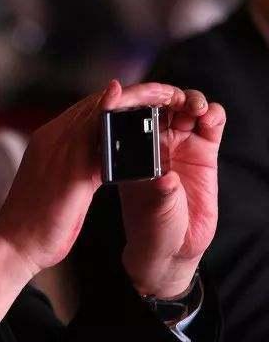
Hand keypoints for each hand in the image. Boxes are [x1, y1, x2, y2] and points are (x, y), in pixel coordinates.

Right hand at [0, 80, 178, 319]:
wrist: (13, 245)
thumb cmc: (32, 220)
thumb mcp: (55, 183)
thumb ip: (73, 164)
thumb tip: (98, 158)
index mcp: (47, 141)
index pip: (86, 110)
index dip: (115, 102)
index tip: (142, 102)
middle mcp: (50, 139)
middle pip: (93, 105)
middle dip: (130, 95)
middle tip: (162, 93)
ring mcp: (57, 152)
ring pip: (97, 113)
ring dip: (132, 102)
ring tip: (162, 97)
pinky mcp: (68, 171)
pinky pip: (95, 137)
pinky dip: (115, 119)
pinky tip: (136, 111)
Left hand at [119, 89, 225, 297]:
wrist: (175, 246)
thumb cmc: (152, 227)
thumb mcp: (151, 209)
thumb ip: (159, 191)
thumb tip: (166, 178)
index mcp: (129, 150)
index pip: (129, 116)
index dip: (135, 101)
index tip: (138, 96)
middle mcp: (152, 142)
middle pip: (159, 105)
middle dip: (165, 95)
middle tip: (171, 98)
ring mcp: (178, 144)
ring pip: (184, 108)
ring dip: (190, 100)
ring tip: (193, 108)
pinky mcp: (203, 149)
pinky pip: (210, 123)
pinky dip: (212, 114)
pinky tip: (210, 118)